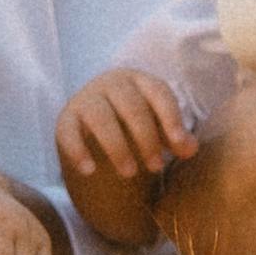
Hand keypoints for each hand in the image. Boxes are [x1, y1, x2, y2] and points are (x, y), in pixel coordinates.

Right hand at [57, 64, 198, 210]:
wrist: (95, 130)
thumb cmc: (136, 126)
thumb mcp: (159, 130)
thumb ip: (176, 139)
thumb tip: (190, 149)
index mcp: (140, 81)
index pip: (158, 93)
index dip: (171, 119)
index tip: (179, 147)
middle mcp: (112, 84)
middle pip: (132, 106)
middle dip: (147, 138)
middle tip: (157, 167)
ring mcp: (86, 99)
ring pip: (101, 118)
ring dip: (117, 147)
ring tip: (130, 173)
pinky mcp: (65, 120)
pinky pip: (69, 133)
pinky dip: (78, 151)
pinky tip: (89, 171)